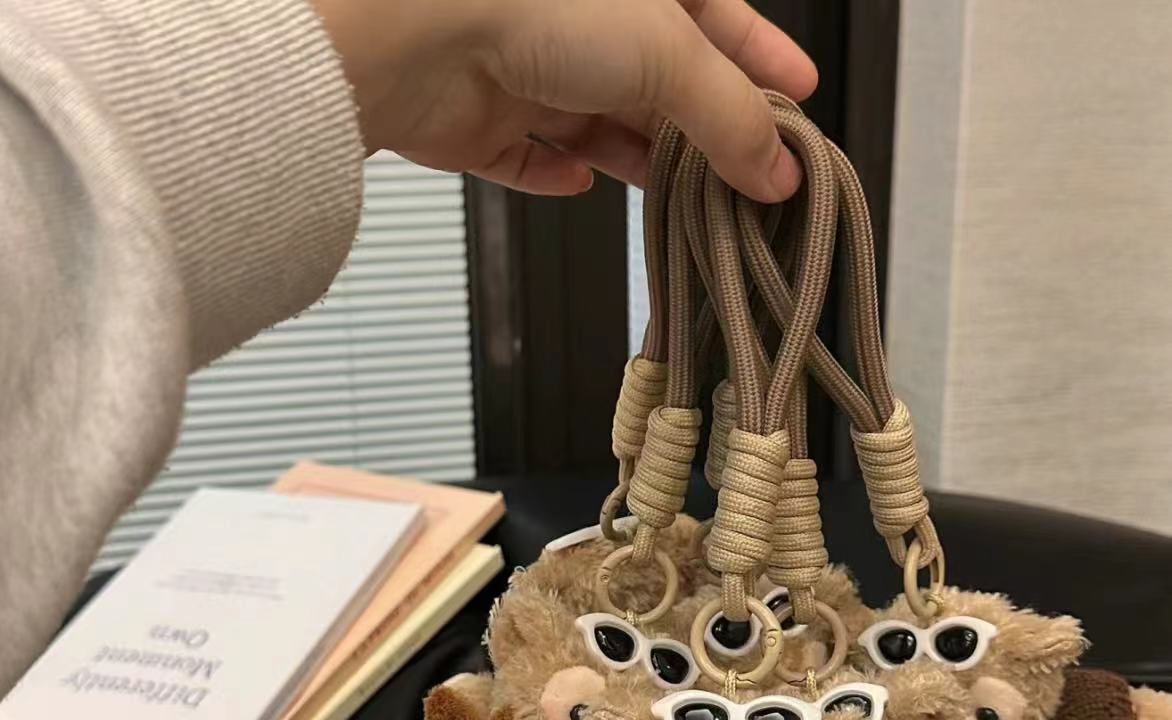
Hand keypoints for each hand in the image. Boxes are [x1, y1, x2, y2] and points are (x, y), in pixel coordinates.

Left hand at [316, 0, 816, 200]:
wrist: (416, 37)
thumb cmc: (535, 4)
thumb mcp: (670, 55)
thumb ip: (731, 118)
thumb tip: (777, 171)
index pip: (716, 20)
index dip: (761, 59)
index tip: (799, 101)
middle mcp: (581, 19)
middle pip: (659, 83)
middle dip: (702, 131)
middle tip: (747, 179)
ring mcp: (528, 68)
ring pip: (600, 126)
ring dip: (640, 163)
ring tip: (683, 203)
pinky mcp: (482, 122)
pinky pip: (530, 158)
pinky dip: (557, 175)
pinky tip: (580, 184)